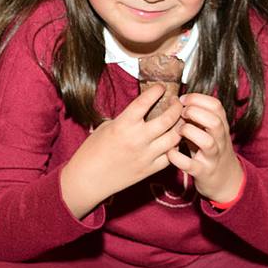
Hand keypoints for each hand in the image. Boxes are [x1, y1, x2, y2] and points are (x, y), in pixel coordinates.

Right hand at [59, 83, 182, 218]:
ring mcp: (146, 156)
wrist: (87, 179)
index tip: (161, 87)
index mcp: (123, 125)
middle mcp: (137, 139)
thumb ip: (126, 119)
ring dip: (180, 126)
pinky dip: (174, 147)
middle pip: (168, 119)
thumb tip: (143, 111)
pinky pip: (170, 156)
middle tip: (176, 103)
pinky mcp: (149, 170)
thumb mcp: (106, 127)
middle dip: (176, 107)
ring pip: (174, 138)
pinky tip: (171, 141)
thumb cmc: (91, 152)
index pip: (145, 102)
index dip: (156, 91)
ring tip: (178, 121)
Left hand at [169, 93, 242, 203]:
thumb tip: (176, 100)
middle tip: (181, 114)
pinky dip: (177, 157)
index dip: (198, 98)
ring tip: (178, 131)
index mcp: (221, 127)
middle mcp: (219, 140)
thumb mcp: (209, 131)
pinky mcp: (202, 172)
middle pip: (214, 121)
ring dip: (189, 132)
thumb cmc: (210, 151)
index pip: (216, 106)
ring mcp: (212, 157)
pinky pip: (190, 164)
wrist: (225, 181)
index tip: (183, 99)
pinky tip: (170, 151)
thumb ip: (198, 117)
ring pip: (207, 142)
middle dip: (195, 113)